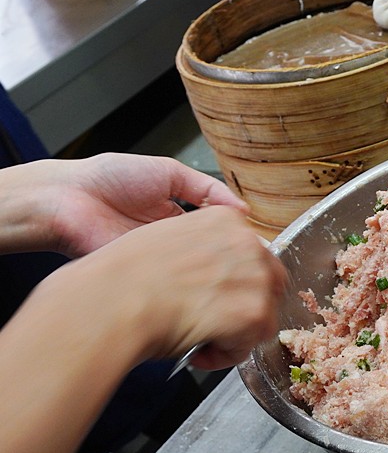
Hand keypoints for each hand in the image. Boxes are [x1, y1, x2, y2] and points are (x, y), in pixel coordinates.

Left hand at [6, 153, 245, 256]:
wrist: (66, 199)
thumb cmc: (108, 178)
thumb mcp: (168, 172)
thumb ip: (206, 187)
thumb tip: (242, 207)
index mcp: (176, 215)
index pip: (214, 230)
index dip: (233, 237)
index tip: (255, 244)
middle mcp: (168, 240)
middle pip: (207, 253)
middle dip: (226, 257)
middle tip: (253, 262)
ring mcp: (156, 259)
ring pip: (193, 269)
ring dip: (209, 269)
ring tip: (236, 269)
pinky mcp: (143, 274)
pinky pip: (170, 280)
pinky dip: (185, 280)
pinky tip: (205, 277)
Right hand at [53, 205, 285, 368]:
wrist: (110, 302)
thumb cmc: (122, 278)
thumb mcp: (167, 242)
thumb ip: (202, 250)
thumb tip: (212, 272)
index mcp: (226, 219)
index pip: (252, 254)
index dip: (234, 281)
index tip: (214, 296)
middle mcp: (247, 243)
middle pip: (267, 283)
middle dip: (242, 306)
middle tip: (211, 321)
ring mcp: (255, 277)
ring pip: (261, 315)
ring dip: (234, 332)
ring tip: (198, 337)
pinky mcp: (254, 312)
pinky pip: (249, 343)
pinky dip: (226, 354)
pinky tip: (198, 350)